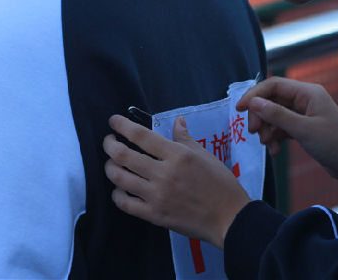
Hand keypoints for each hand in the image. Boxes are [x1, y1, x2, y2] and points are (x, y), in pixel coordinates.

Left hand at [103, 115, 250, 248]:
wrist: (229, 217)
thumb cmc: (221, 184)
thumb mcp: (205, 155)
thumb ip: (185, 138)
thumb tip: (177, 121)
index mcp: (177, 155)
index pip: (141, 136)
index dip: (122, 126)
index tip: (113, 121)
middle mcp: (164, 174)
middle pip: (123, 155)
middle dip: (110, 144)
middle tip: (108, 140)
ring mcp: (157, 196)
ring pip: (119, 178)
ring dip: (109, 167)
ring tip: (111, 162)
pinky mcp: (154, 215)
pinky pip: (125, 203)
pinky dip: (117, 193)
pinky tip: (120, 187)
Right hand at [235, 77, 337, 184]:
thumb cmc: (335, 144)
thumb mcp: (303, 130)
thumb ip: (277, 115)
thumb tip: (254, 102)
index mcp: (307, 92)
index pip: (273, 85)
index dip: (254, 95)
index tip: (239, 110)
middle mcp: (305, 99)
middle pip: (271, 100)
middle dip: (260, 116)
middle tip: (253, 133)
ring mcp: (304, 113)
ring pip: (275, 115)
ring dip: (267, 129)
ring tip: (267, 145)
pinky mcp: (304, 127)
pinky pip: (282, 127)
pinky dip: (275, 137)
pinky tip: (274, 151)